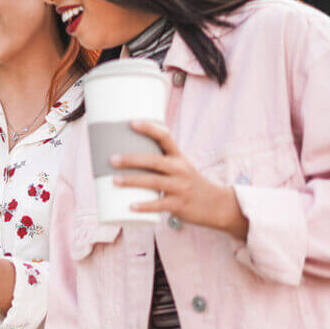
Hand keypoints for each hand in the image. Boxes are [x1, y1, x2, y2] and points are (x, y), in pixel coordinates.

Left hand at [112, 120, 249, 238]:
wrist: (218, 205)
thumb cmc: (189, 183)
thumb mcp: (180, 168)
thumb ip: (158, 161)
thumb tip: (123, 155)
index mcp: (178, 157)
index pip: (165, 137)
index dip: (149, 128)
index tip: (131, 122)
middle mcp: (180, 169)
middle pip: (154, 161)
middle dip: (132, 159)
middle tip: (112, 159)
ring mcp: (180, 187)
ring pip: (154, 182)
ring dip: (132, 181)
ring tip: (114, 180)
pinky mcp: (179, 205)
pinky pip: (159, 205)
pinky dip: (144, 206)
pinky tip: (130, 206)